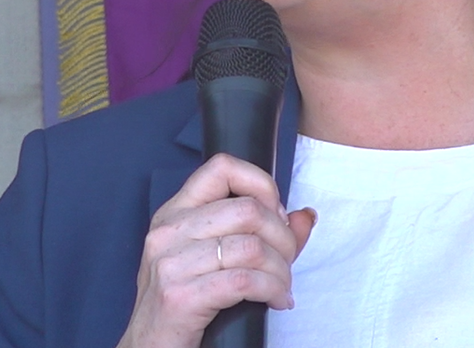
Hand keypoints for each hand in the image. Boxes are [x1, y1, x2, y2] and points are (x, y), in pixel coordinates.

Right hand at [116, 153, 315, 347]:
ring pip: (251, 247)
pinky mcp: (179, 297)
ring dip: (281, 269)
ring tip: (283, 286)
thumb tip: (305, 216)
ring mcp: (170, 263)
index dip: (261, 184)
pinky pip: (246, 281)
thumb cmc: (183, 304)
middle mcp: (168, 231)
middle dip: (282, 237)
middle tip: (287, 261)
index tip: (275, 215)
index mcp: (174, 213)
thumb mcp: (214, 260)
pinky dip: (273, 290)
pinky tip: (277, 300)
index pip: (221, 168)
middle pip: (248, 210)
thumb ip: (262, 235)